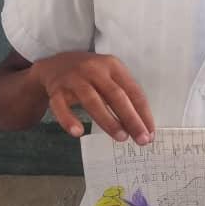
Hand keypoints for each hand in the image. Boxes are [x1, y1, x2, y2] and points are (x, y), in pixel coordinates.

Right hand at [30, 51, 154, 143]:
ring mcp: (74, 79)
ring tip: (121, 137)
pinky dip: (69, 119)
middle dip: (131, 119)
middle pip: (115, 96)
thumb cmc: (90, 75)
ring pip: (92, 101)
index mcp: (112, 66)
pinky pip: (61, 107)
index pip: (133, 91)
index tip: (150, 132)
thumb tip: (141, 126)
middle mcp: (94, 70)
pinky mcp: (56, 90)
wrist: (54, 65)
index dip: (143, 113)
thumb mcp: (109, 76)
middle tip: (141, 139)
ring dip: (108, 121)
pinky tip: (78, 133)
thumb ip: (123, 96)